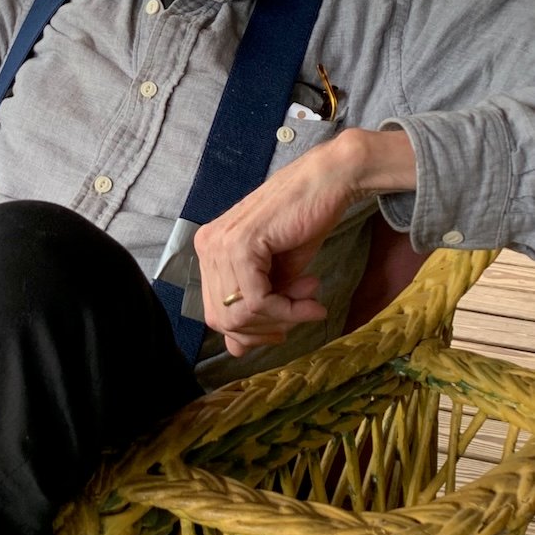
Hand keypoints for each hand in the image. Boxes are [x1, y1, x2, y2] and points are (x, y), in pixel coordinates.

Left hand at [194, 128, 415, 355]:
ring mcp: (219, 243)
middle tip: (300, 315)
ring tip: (311, 302)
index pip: (215, 313)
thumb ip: (255, 308)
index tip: (284, 328)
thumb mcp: (275, 276)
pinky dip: (289, 310)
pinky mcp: (241, 243)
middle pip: (223, 319)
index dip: (250, 332)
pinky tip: (312, 300)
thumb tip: (236, 351)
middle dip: (265, 329)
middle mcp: (207, 246)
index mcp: (209, 252)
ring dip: (283, 318)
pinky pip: (259, 299)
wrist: (327, 183)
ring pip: (241, 313)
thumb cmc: (303, 223)